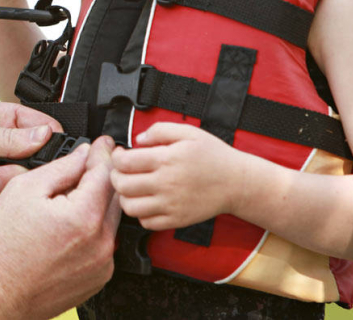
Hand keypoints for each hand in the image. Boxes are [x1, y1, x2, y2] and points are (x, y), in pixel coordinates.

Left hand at [0, 102, 62, 247]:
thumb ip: (4, 137)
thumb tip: (44, 134)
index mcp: (3, 124)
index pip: (44, 127)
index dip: (46, 141)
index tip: (35, 154)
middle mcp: (10, 153)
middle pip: (41, 165)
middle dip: (11, 176)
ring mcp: (6, 182)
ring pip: (27, 193)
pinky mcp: (1, 209)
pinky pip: (12, 215)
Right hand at [0, 137, 119, 319]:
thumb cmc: (0, 248)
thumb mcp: (23, 190)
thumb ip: (61, 168)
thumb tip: (83, 155)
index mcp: (84, 217)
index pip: (106, 172)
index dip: (103, 152)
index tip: (102, 143)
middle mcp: (100, 243)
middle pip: (112, 196)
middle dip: (100, 177)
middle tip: (85, 165)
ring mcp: (101, 264)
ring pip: (109, 219)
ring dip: (95, 203)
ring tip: (67, 199)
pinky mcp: (97, 278)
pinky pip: (102, 244)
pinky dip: (91, 229)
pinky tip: (66, 227)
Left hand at [110, 123, 243, 229]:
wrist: (237, 182)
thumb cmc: (213, 156)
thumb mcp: (188, 132)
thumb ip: (160, 130)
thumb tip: (138, 139)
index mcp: (166, 160)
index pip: (124, 162)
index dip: (115, 157)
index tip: (119, 154)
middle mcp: (166, 184)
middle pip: (122, 185)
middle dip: (115, 176)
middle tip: (121, 171)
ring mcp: (170, 205)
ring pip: (130, 207)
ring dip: (124, 196)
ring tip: (131, 187)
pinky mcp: (176, 220)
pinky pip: (146, 223)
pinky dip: (140, 214)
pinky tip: (146, 201)